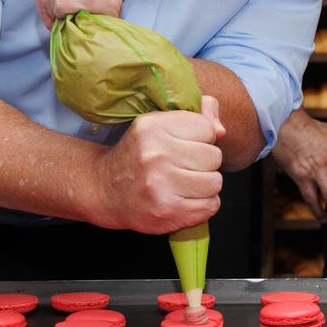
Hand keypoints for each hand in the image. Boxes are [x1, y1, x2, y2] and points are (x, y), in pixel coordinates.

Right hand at [92, 95, 225, 233]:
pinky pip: (211, 206)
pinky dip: (203, 204)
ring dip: (206, 185)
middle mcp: (156, 155)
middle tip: (184, 166)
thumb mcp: (161, 122)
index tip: (184, 144)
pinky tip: (184, 199)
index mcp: (153, 127)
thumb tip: (221, 131)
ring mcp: (161, 185)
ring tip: (185, 183)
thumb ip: (199, 114)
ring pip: (215, 182)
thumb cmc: (140, 153)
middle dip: (204, 163)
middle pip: (214, 157)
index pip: (207, 129)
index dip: (201, 138)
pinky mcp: (167, 211)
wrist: (105, 190)